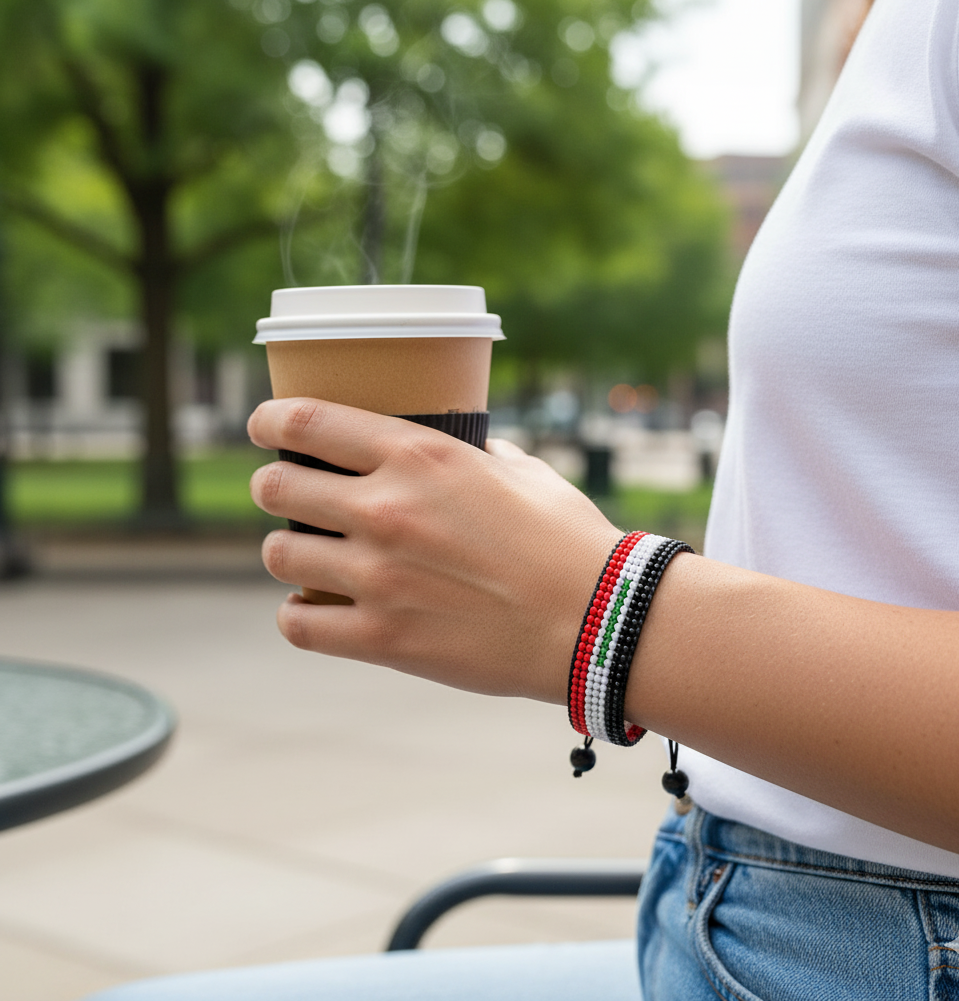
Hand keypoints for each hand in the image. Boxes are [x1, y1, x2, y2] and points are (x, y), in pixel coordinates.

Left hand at [248, 398, 621, 703]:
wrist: (596, 622)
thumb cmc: (568, 541)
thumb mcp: (522, 473)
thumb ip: (478, 455)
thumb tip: (466, 451)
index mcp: (419, 456)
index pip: (307, 422)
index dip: (269, 420)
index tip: (262, 425)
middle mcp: (385, 510)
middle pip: (276, 488)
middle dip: (273, 487)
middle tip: (286, 494)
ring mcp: (378, 577)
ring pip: (279, 554)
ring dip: (287, 551)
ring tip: (308, 554)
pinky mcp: (382, 638)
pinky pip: (298, 624)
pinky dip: (300, 614)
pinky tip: (316, 608)